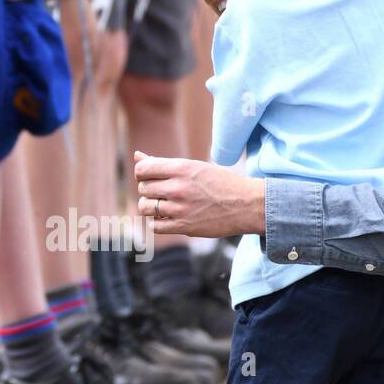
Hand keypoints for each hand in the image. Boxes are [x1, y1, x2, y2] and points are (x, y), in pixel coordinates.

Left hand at [134, 150, 265, 237]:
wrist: (246, 205)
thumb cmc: (220, 183)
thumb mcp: (194, 167)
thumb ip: (163, 164)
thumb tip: (137, 156)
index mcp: (181, 168)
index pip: (142, 169)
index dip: (142, 173)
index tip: (149, 177)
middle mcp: (178, 188)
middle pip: (143, 188)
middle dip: (149, 190)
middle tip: (163, 192)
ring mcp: (180, 209)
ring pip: (145, 207)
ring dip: (150, 207)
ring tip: (163, 206)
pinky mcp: (184, 227)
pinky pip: (155, 226)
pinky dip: (158, 223)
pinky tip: (168, 218)